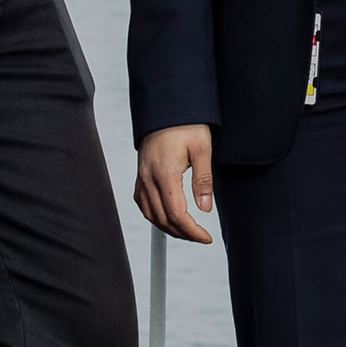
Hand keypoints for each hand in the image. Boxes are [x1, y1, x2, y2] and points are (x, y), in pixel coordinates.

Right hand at [133, 123, 215, 243]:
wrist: (167, 109)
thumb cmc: (187, 126)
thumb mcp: (202, 149)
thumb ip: (203, 180)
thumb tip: (204, 209)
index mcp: (165, 174)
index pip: (176, 214)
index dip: (192, 231)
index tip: (206, 238)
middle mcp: (148, 179)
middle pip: (162, 218)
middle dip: (182, 233)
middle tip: (200, 237)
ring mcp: (141, 178)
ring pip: (150, 214)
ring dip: (168, 227)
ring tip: (187, 232)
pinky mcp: (139, 175)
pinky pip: (142, 203)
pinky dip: (154, 215)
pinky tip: (167, 218)